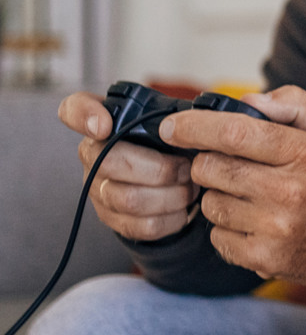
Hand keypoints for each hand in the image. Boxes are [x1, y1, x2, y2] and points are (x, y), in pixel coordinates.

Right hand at [58, 91, 198, 240]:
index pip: (74, 109)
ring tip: (191, 188)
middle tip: (187, 168)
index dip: (83, 116)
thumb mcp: (173, 118)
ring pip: (129, 199)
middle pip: (111, 162)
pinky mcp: (112, 218)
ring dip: (172, 196)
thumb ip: (176, 112)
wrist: (173, 177)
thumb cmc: (172, 141)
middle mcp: (92, 155)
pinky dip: (170, 218)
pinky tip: (183, 209)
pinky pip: (140, 225)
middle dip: (160, 169)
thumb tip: (203, 120)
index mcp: (104, 121)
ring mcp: (98, 189)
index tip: (104, 125)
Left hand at [157, 85, 305, 287]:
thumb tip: (246, 103)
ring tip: (251, 194)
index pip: (235, 132)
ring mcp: (277, 229)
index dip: (195, 126)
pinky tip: (255, 221)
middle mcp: (289, 191)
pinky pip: (218, 238)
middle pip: (210, 168)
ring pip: (210, 203)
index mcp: (304, 152)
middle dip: (209, 161)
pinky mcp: (267, 259)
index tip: (172, 126)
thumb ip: (291, 106)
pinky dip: (228, 228)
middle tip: (231, 163)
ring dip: (220, 195)